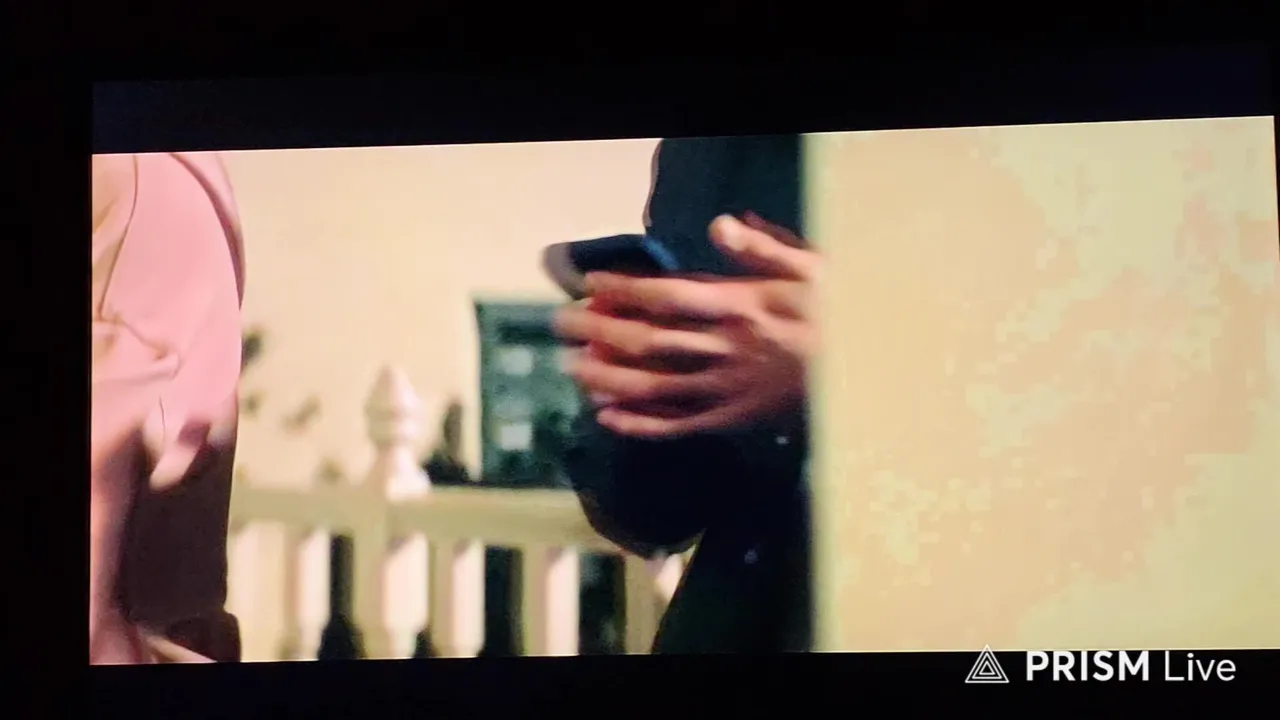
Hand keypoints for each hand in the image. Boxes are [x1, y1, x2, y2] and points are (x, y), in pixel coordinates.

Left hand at [554, 213, 817, 438]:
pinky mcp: (734, 419)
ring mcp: (727, 390)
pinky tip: (609, 418)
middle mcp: (726, 350)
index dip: (624, 291)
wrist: (873, 374)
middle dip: (600, 333)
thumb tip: (718, 225)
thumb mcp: (811, 268)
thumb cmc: (840, 313)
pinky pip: (680, 426)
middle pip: (650, 343)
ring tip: (573, 369)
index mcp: (740, 308)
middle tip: (562, 325)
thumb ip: (761, 248)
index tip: (591, 285)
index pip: (667, 297)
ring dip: (609, 379)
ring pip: (656, 388)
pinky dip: (642, 425)